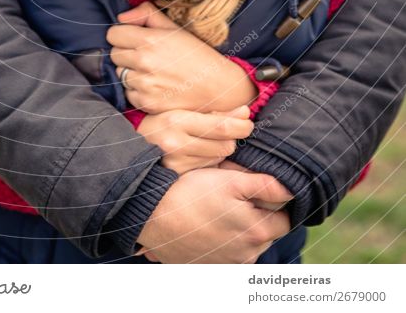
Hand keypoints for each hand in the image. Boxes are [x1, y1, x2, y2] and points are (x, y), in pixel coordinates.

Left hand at [108, 1, 256, 113]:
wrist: (218, 87)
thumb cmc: (197, 55)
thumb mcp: (175, 28)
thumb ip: (146, 14)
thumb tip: (122, 16)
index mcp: (149, 40)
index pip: (113, 34)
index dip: (123, 35)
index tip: (134, 39)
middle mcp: (144, 63)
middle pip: (114, 55)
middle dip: (126, 54)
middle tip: (146, 56)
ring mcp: (144, 85)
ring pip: (120, 75)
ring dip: (131, 73)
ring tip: (153, 72)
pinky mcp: (147, 103)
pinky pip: (128, 94)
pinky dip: (138, 92)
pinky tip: (156, 87)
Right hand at [136, 167, 292, 262]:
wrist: (153, 216)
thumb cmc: (192, 193)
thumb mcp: (230, 179)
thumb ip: (266, 186)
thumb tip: (292, 190)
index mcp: (257, 232)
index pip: (285, 219)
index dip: (275, 201)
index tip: (257, 188)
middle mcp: (247, 255)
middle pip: (267, 233)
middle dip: (259, 214)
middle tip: (235, 193)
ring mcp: (228, 263)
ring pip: (248, 243)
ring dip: (242, 227)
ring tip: (219, 208)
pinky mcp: (210, 266)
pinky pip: (229, 252)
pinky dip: (225, 239)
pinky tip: (209, 223)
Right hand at [137, 106, 253, 173]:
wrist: (133, 145)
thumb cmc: (162, 122)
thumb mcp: (184, 110)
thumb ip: (216, 112)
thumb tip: (245, 112)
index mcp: (178, 119)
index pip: (221, 126)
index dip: (241, 126)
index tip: (247, 123)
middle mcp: (176, 142)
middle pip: (225, 145)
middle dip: (231, 138)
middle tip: (229, 132)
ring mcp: (176, 162)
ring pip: (219, 157)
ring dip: (221, 150)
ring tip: (208, 141)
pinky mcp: (178, 175)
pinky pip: (208, 167)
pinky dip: (210, 160)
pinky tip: (200, 153)